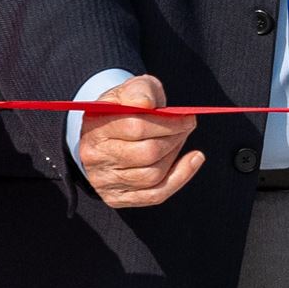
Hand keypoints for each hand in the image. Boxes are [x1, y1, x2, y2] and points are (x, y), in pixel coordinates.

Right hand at [77, 73, 202, 209]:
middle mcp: (95, 157)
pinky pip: (154, 195)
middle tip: (187, 126)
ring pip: (153, 175)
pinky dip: (180, 178)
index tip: (188, 117)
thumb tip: (146, 103)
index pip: (136, 128)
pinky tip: (193, 160)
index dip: (169, 123)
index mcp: (95, 128)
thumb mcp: (130, 90)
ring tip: (180, 139)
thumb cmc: (124, 109)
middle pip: (147, 153)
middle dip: (175, 138)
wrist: (105, 131)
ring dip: (175, 155)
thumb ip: (138, 90)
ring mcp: (104, 180)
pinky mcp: (117, 197)